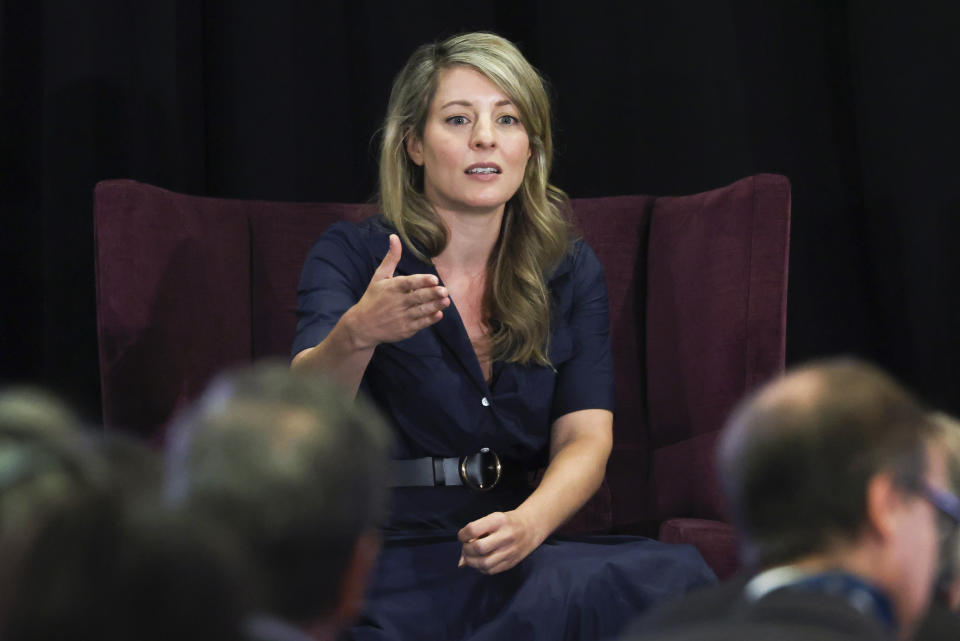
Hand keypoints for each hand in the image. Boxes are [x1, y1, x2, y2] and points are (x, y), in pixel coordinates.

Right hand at [344, 234, 449, 348]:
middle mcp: (397, 303)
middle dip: (432, 294)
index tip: (434, 279)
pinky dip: (430, 319)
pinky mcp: (405, 330)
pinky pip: (420, 324)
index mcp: (391, 288)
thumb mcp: (379, 277)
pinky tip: (439, 313)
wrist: (362, 327)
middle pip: (417, 298)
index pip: (408, 283)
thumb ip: (391, 258)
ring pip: (421, 311)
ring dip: (435, 306)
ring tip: (446, 300)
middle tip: (444, 290)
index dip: (422, 281)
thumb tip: (394, 236)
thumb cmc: (372, 298)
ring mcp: (401, 317)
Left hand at [457, 510, 544, 574]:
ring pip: (484, 563)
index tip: (462, 536)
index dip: (462, 535)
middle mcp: (506, 536)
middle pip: (479, 548)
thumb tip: (461, 561)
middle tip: (466, 547)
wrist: (531, 528)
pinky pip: (491, 571)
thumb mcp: (492, 519)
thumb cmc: (507, 522)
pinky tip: (479, 562)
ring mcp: (510, 551)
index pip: (473, 529)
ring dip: (471, 562)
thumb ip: (475, 534)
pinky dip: (480, 568)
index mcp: (499, 520)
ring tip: (470, 556)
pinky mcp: (511, 563)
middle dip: (466, 550)